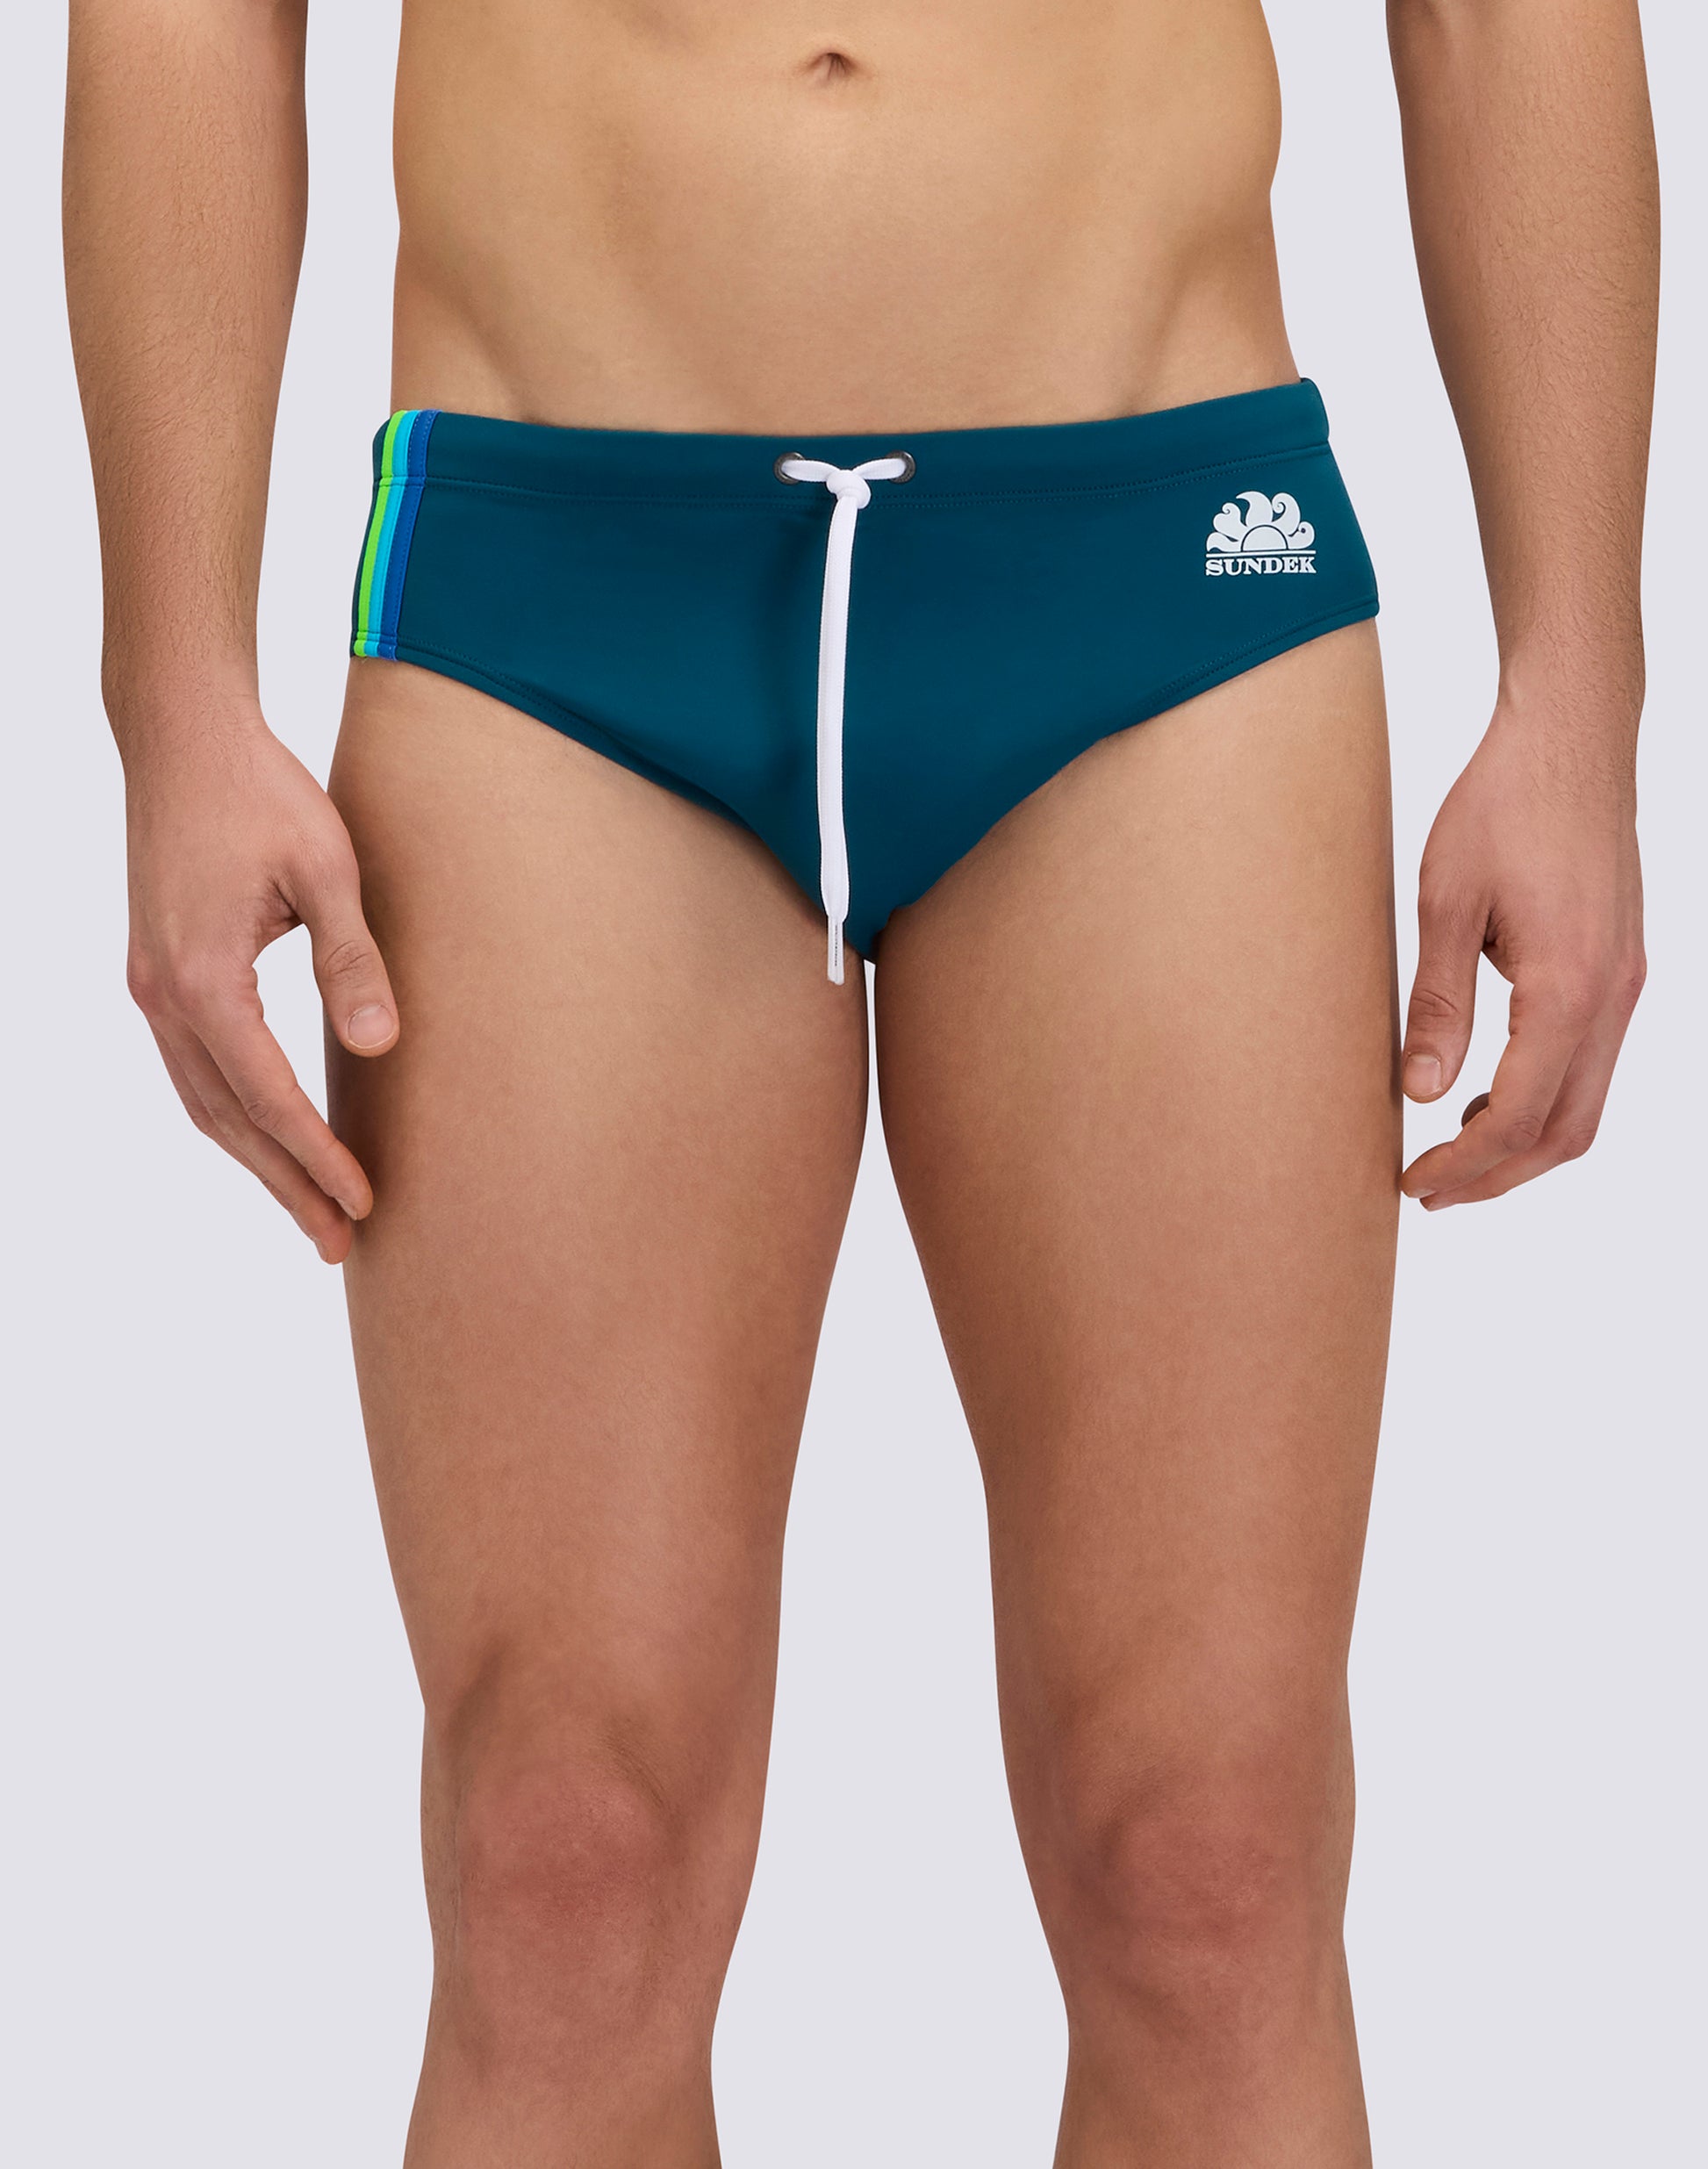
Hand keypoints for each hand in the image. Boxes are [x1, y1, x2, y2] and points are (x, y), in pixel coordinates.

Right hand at [121, 698, 396, 1261]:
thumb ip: (353, 961)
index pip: (267, 1096)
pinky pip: (195, 1068)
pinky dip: (233, 1116)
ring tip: (313, 1212)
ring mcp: (150, 986)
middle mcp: (162, 993)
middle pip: (228, 1120)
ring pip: (204, 1101)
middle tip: (340, 1244)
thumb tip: (382, 1048)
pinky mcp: (157, 972)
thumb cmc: (263, 792)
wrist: (183, 736)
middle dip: (286, 1185)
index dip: (316, 1157)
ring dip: (257, 1160)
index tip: (363, 1202)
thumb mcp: (328, 870)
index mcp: (203, 977)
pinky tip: (271, 1137)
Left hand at [1399, 710, 1644, 1208]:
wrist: (1570, 739)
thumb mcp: (1445, 903)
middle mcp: (1612, 995)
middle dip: (1497, 1175)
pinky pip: (1593, 1063)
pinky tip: (1490, 1093)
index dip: (1466, 1165)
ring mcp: (1626, 984)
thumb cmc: (1503, 804)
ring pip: (1586, 1104)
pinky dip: (1545, 1099)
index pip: (1520, 1115)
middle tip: (1429, 1189)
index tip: (1415, 1182)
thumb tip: (1422, 1092)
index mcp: (1568, 987)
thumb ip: (1437, 1004)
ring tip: (1452, 1152)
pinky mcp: (1621, 968)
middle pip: (1566, 1131)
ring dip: (1523, 1143)